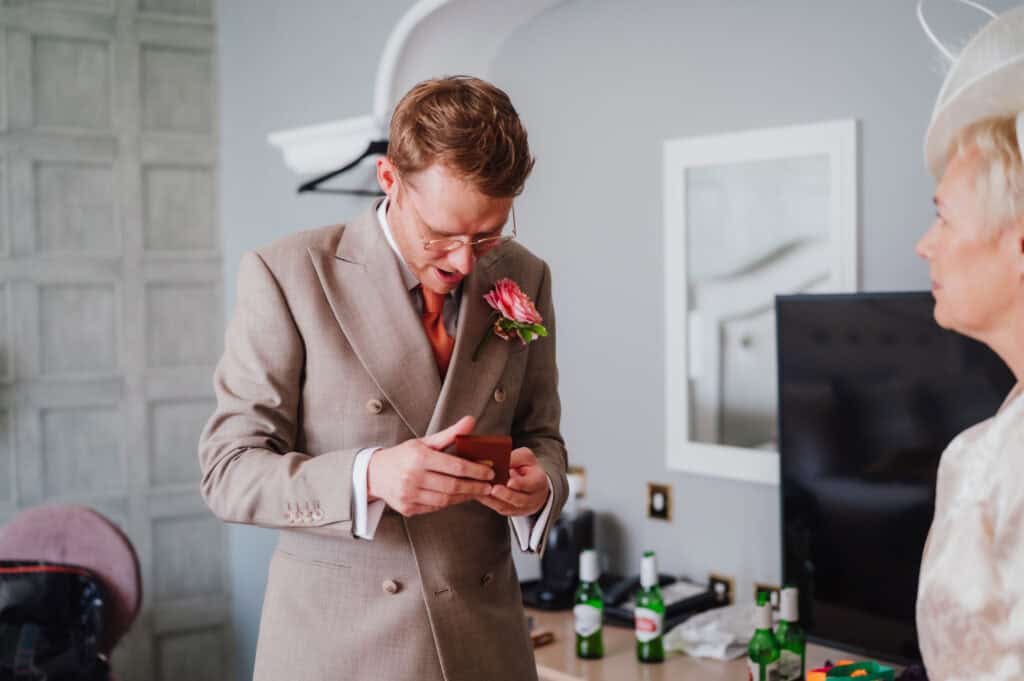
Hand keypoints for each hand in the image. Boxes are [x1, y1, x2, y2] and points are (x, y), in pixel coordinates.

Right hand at [367, 415, 494, 516]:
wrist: (374, 474)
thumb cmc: (404, 456)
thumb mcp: (425, 442)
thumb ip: (450, 434)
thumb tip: (470, 421)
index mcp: (419, 458)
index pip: (455, 467)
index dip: (476, 470)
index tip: (490, 472)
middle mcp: (413, 477)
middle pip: (453, 486)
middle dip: (475, 487)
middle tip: (489, 486)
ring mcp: (409, 495)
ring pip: (445, 500)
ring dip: (464, 497)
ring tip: (476, 491)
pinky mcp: (407, 509)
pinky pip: (434, 508)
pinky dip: (449, 503)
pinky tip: (458, 497)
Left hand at [476, 447, 548, 516]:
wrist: (531, 485)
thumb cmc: (527, 468)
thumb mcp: (525, 458)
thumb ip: (515, 458)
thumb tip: (501, 459)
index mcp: (538, 481)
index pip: (531, 484)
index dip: (521, 484)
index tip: (510, 481)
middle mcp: (533, 498)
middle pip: (520, 500)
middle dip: (506, 495)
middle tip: (494, 489)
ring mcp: (522, 508)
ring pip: (508, 507)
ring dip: (494, 500)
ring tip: (482, 491)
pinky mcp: (510, 512)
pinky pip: (500, 509)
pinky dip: (488, 502)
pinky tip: (479, 495)